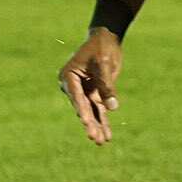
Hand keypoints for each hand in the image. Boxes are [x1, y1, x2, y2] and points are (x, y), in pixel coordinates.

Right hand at [59, 29, 122, 145]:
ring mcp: (83, 91)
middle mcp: (73, 86)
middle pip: (82, 107)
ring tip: (101, 142)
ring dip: (97, 126)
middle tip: (95, 138)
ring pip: (90, 112)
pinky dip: (103, 121)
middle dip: (89, 123)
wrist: (106, 39)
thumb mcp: (105, 64)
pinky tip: (107, 135)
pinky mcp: (94, 94)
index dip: (83, 110)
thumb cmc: (102, 48)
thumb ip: (107, 85)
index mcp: (68, 76)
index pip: (76, 96)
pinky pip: (98, 110)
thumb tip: (112, 108)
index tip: (86, 123)